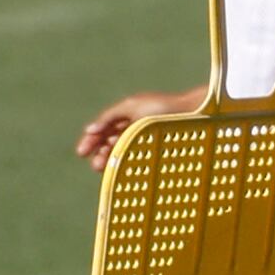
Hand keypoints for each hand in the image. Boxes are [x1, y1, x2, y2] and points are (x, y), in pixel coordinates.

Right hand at [75, 90, 197, 171]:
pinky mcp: (154, 147)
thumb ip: (110, 117)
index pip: (104, 127)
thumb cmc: (165, 108)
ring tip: (102, 167)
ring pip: (121, 148)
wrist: (193, 114)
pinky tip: (119, 167)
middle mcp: (135, 124)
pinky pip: (134, 154)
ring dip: (110, 157)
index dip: (92, 139)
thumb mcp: (132, 107)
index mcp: (128, 112)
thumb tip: (90, 129)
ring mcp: (145, 136)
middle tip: (95, 164)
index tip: (81, 152)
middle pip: (111, 139)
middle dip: (100, 151)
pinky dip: (125, 160)